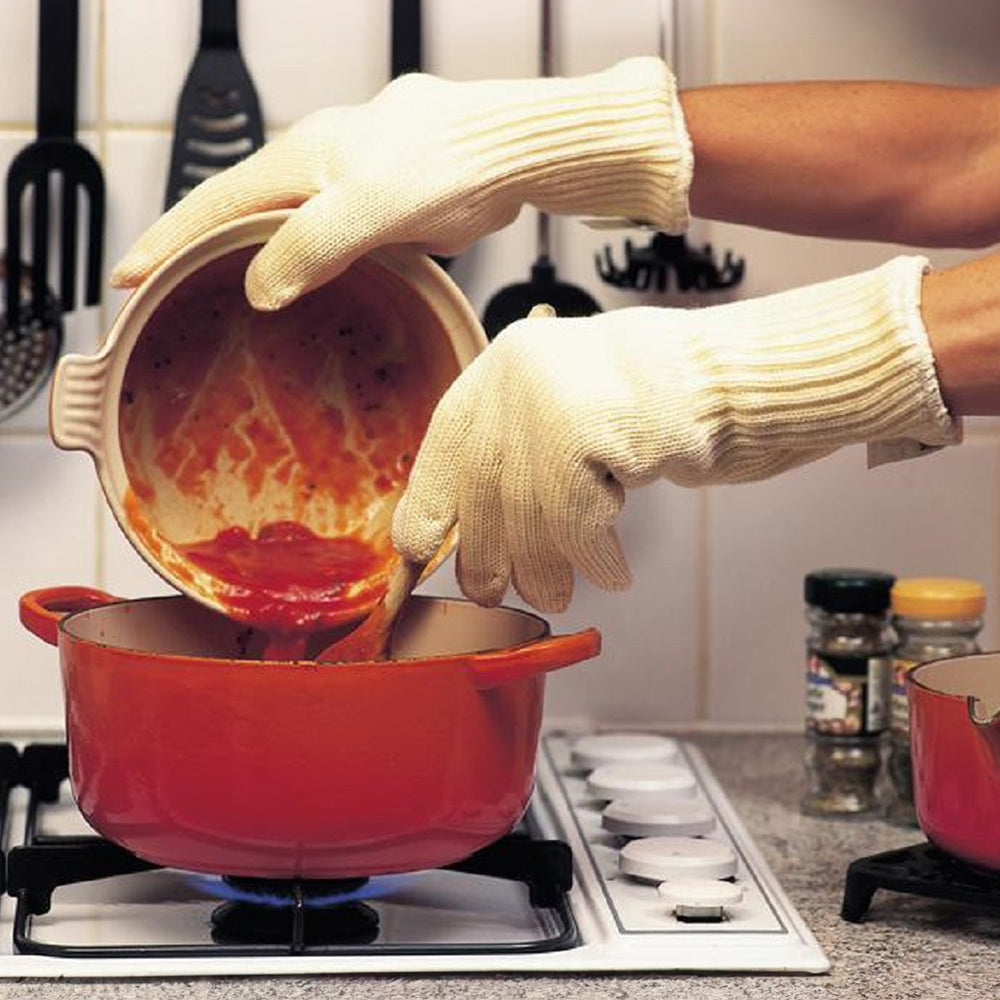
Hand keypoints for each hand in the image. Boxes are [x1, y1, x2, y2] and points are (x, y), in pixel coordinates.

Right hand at [112, 57, 690, 309]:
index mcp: (303, 157)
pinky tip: (308, 298)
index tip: (128, 274)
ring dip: (255, 263)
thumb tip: (260, 288)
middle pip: (243, 212)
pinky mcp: (386, 208)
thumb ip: (311, 245)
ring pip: (290, 230)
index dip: (168, 239)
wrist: (518, 153)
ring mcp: (354, 185)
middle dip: (200, 251)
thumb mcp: (368, 207)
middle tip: (165, 294)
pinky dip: (309, 270)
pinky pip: (333, 243)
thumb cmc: (451, 163)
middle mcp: (321, 166)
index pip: (215, 201)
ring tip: (223, 303)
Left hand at [391, 258, 957, 612]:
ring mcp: (562, 395)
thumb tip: (451, 536)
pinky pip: (579, 519)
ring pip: (527, 511)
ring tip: (557, 593)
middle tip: (496, 592)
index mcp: (504, 365)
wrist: (735, 379)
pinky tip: (611, 571)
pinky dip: (593, 557)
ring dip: (541, 568)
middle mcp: (522, 372)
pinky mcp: (605, 426)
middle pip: (485, 488)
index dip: (428, 509)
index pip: (445, 445)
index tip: (420, 558)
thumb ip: (512, 456)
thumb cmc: (649, 409)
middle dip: (487, 555)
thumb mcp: (565, 415)